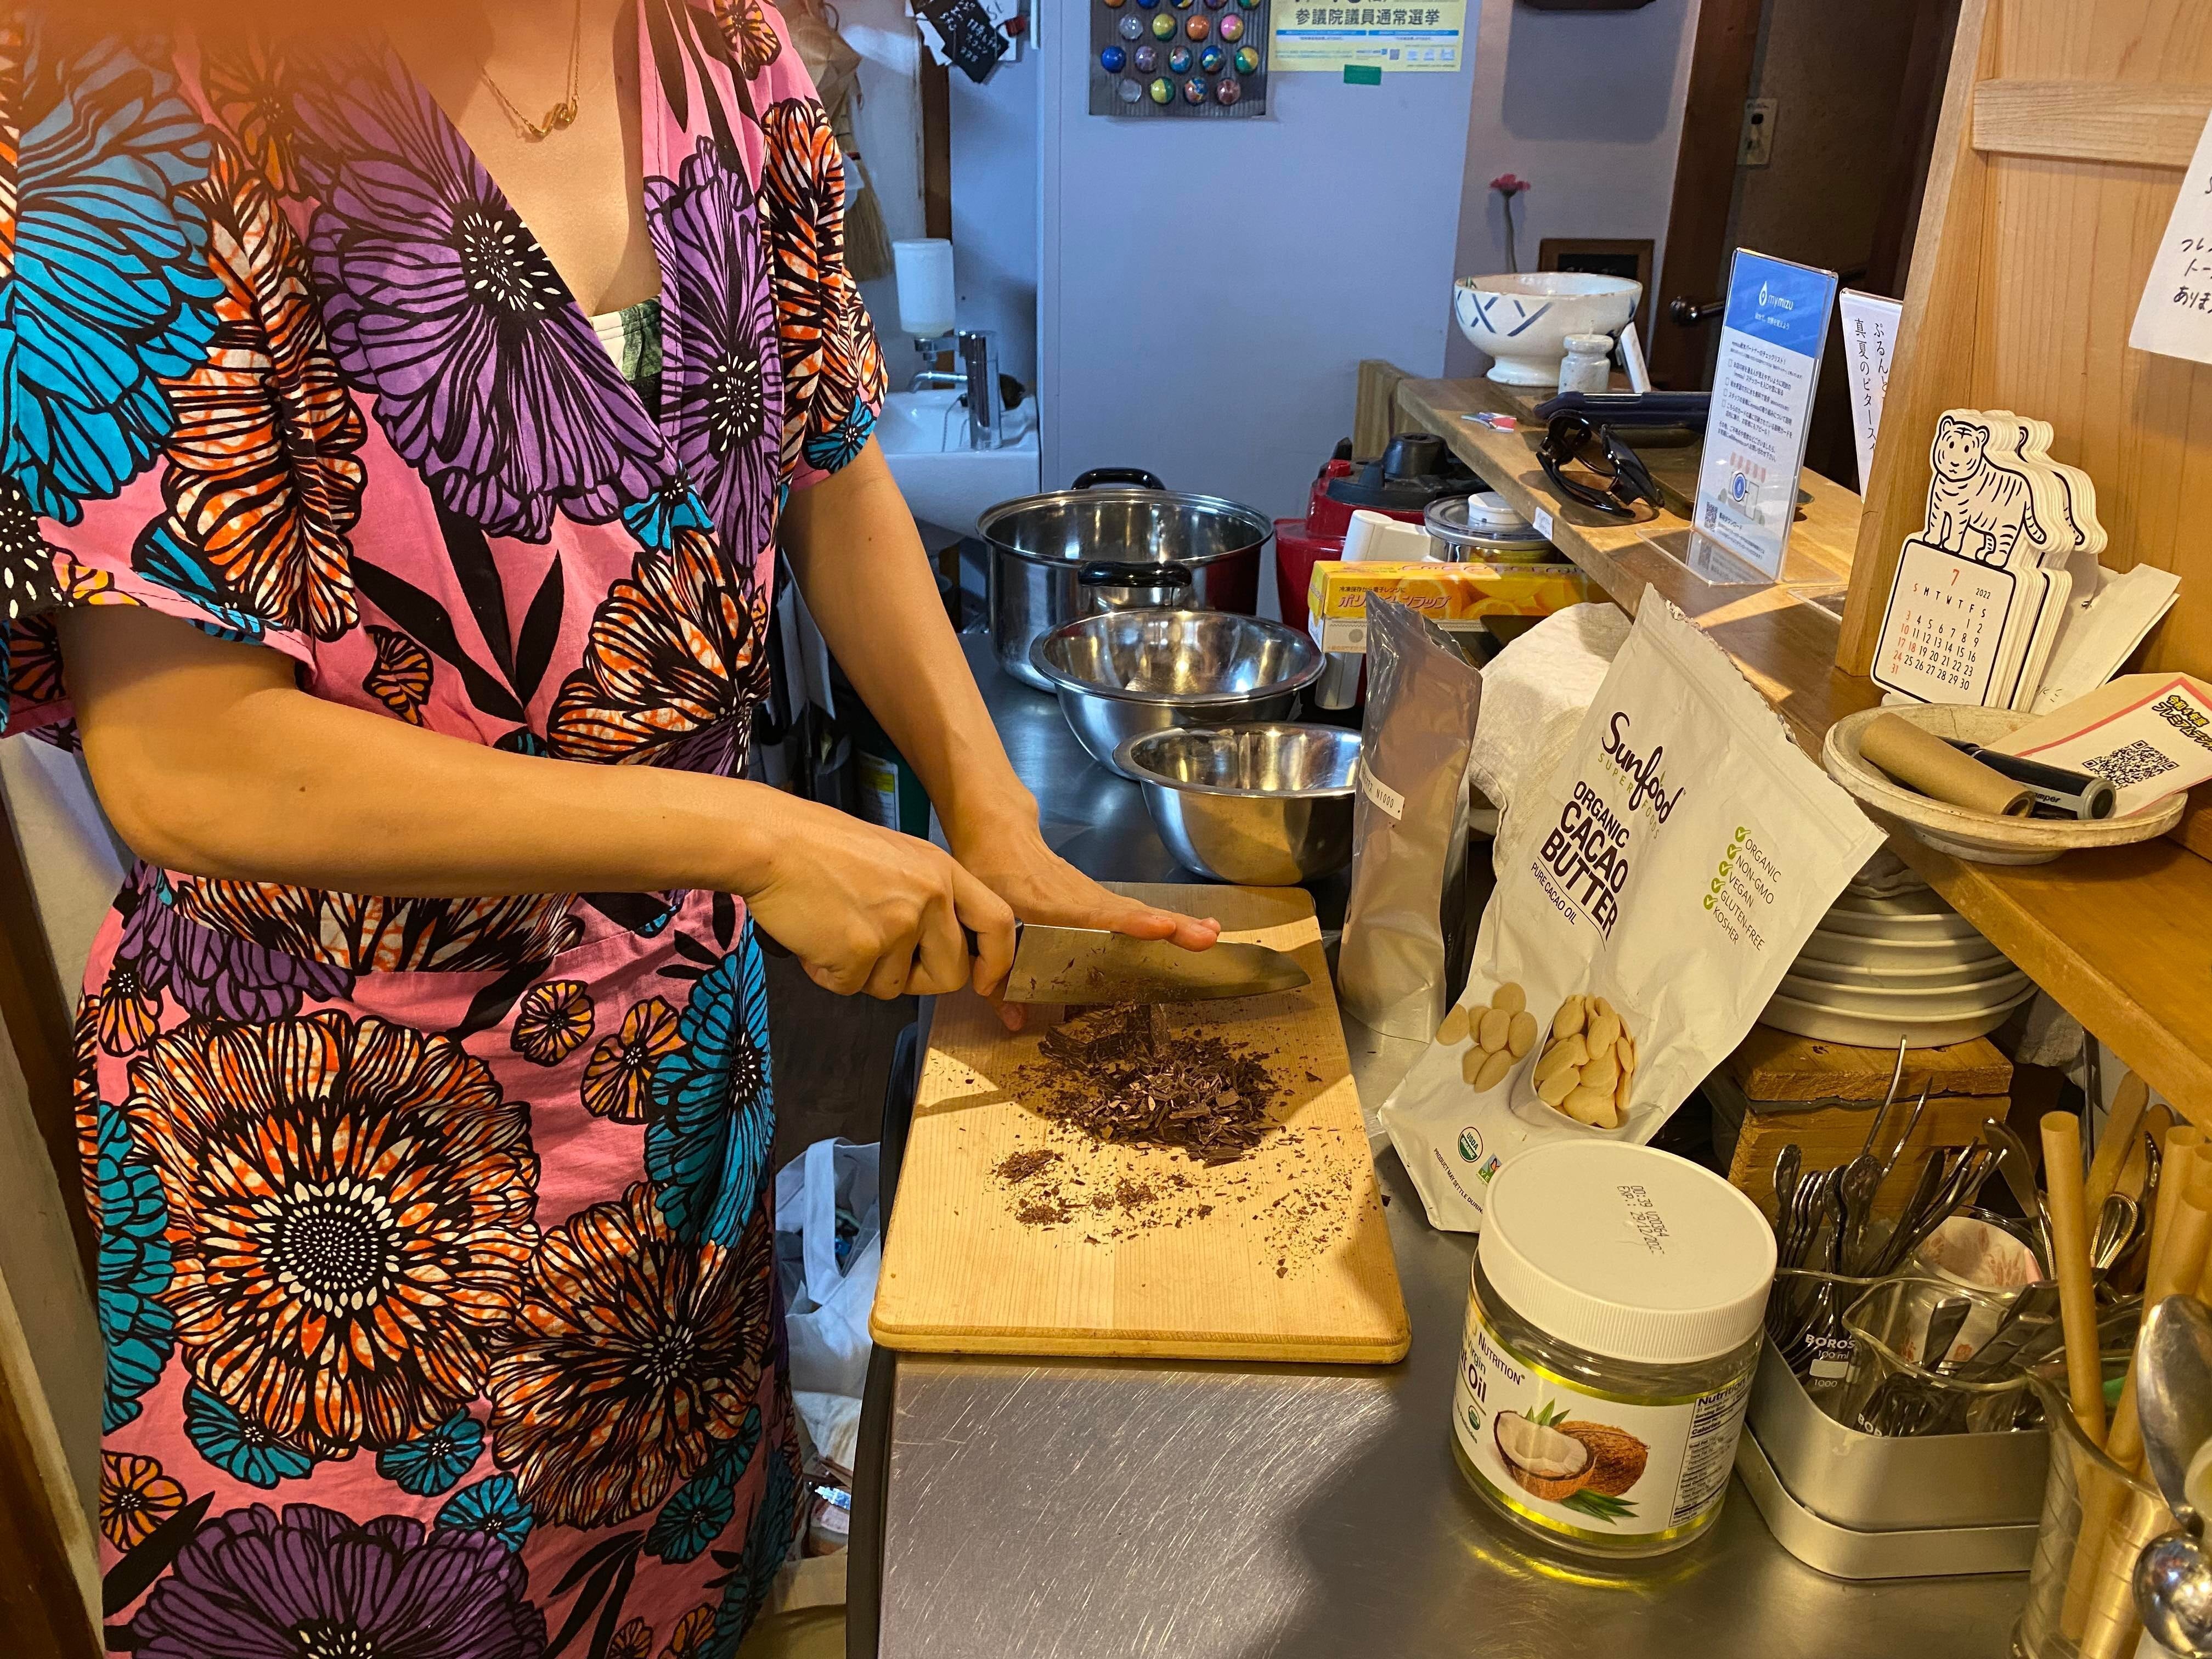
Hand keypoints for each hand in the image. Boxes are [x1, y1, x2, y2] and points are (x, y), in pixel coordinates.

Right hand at [743, 795, 1016, 1000]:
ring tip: (834, 929)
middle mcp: (929, 898)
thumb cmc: (821, 848)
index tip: (984, 982)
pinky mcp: (861, 951)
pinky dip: (829, 973)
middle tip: (877, 959)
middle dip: (916, 980)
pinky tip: (814, 936)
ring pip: (895, 986)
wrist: (770, 842)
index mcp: (942, 872)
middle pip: (950, 974)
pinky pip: (852, 987)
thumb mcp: (895, 858)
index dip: (997, 961)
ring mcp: (897, 926)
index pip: (999, 923)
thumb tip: (937, 948)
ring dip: (863, 972)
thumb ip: (925, 898)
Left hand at [947, 813, 1221, 1028]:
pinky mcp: (1099, 896)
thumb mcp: (984, 924)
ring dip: (1177, 923)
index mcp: (1050, 905)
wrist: (999, 833)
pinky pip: (1135, 910)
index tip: (1159, 927)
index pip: (1095, 915)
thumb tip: (1014, 1023)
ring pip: (1139, 910)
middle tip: (1206, 939)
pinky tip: (1195, 928)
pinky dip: (1165, 919)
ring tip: (1211, 936)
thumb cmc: (988, 876)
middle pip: (1130, 914)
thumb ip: (995, 976)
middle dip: (1170, 927)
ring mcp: (1093, 894)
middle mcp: (1081, 898)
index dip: (1129, 923)